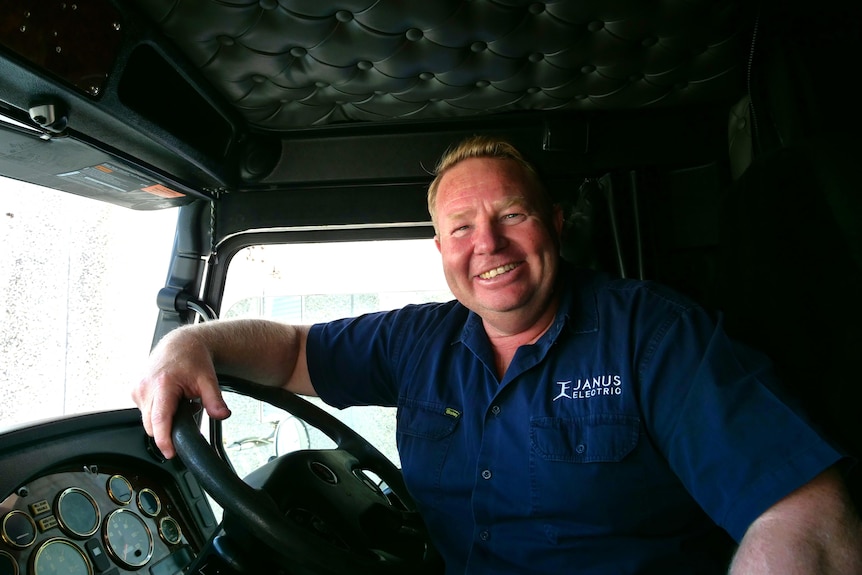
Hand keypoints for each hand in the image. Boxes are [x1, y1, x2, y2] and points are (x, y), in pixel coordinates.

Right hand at [131, 326, 230, 457]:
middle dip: (168, 428)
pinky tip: (170, 400)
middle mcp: (145, 388)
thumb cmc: (192, 358)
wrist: (181, 343)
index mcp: (162, 385)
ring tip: (179, 402)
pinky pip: (145, 412)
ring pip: (147, 420)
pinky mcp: (135, 391)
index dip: (164, 440)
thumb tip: (222, 415)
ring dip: (163, 419)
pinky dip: (158, 412)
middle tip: (187, 412)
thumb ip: (215, 400)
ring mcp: (137, 390)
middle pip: (152, 425)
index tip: (170, 452)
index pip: (159, 420)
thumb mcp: (208, 379)